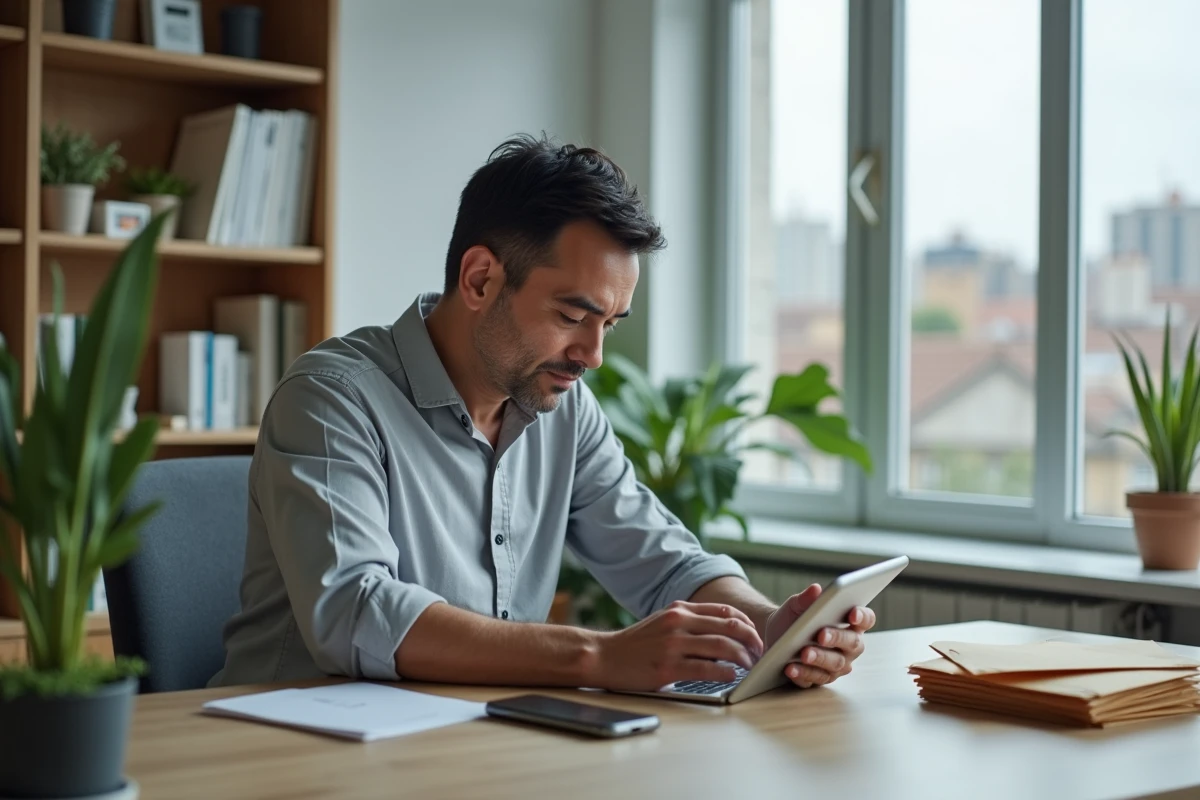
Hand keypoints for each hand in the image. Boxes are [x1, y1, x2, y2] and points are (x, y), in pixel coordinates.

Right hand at [593, 601, 764, 691]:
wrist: (603, 655)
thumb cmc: (635, 643)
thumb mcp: (662, 621)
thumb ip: (688, 622)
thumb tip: (722, 632)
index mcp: (679, 610)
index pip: (724, 611)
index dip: (746, 623)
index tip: (754, 635)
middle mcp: (678, 623)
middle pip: (729, 626)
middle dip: (751, 640)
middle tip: (759, 652)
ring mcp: (673, 645)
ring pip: (722, 646)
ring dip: (742, 657)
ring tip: (749, 666)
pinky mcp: (668, 667)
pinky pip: (706, 669)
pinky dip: (725, 672)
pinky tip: (732, 676)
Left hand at [764, 584, 875, 688]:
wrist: (773, 635)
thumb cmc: (793, 618)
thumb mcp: (795, 605)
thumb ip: (806, 598)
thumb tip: (816, 589)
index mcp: (849, 623)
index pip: (866, 619)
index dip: (863, 616)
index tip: (852, 613)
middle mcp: (849, 646)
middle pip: (853, 643)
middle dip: (837, 638)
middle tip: (821, 635)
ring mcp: (837, 665)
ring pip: (835, 664)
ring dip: (820, 658)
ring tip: (804, 653)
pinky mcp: (821, 678)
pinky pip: (815, 678)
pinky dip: (803, 673)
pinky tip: (791, 668)